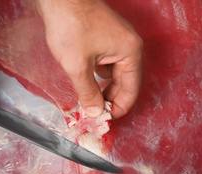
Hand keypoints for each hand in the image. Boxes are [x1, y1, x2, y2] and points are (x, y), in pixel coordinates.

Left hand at [36, 0, 141, 118]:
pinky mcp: (104, 38)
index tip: (106, 119)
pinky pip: (105, 64)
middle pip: (124, 82)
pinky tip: (86, 82)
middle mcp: (128, 46)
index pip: (131, 90)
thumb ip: (88, 92)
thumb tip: (95, 113)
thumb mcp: (78, 66)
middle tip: (94, 113)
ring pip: (113, 74)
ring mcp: (116, 41)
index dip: (119, 107)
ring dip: (102, 88)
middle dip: (109, 99)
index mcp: (130, 52)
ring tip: (88, 101)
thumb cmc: (70, 25)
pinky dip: (97, 76)